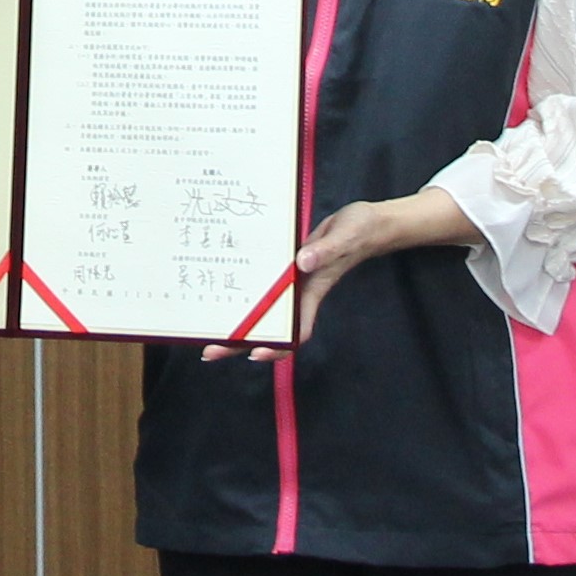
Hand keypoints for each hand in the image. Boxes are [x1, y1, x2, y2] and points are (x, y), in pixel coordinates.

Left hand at [205, 184, 477, 359]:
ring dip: (239, 320)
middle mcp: (300, 291)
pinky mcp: (288, 267)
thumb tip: (302, 263)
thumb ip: (327, 250)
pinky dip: (247, 291)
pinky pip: (264, 285)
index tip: (255, 353)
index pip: (296, 330)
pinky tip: (225, 288)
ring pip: (263, 308)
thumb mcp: (347, 236)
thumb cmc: (361, 231)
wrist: (369, 221)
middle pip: (270, 326)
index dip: (278, 348)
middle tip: (210, 352)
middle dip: (242, 341)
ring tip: (207, 330)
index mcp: (313, 290)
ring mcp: (293, 281)